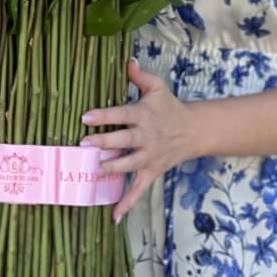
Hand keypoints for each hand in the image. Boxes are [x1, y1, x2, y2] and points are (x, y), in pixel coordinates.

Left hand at [80, 58, 191, 221]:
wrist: (194, 130)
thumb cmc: (169, 106)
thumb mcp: (157, 86)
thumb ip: (140, 75)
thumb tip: (127, 60)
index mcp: (144, 114)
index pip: (122, 115)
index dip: (104, 116)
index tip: (85, 117)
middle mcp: (146, 137)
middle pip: (123, 141)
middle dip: (103, 144)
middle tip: (83, 145)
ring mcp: (149, 157)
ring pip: (128, 165)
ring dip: (110, 169)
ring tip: (91, 170)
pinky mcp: (151, 172)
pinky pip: (138, 190)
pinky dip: (127, 204)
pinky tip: (113, 216)